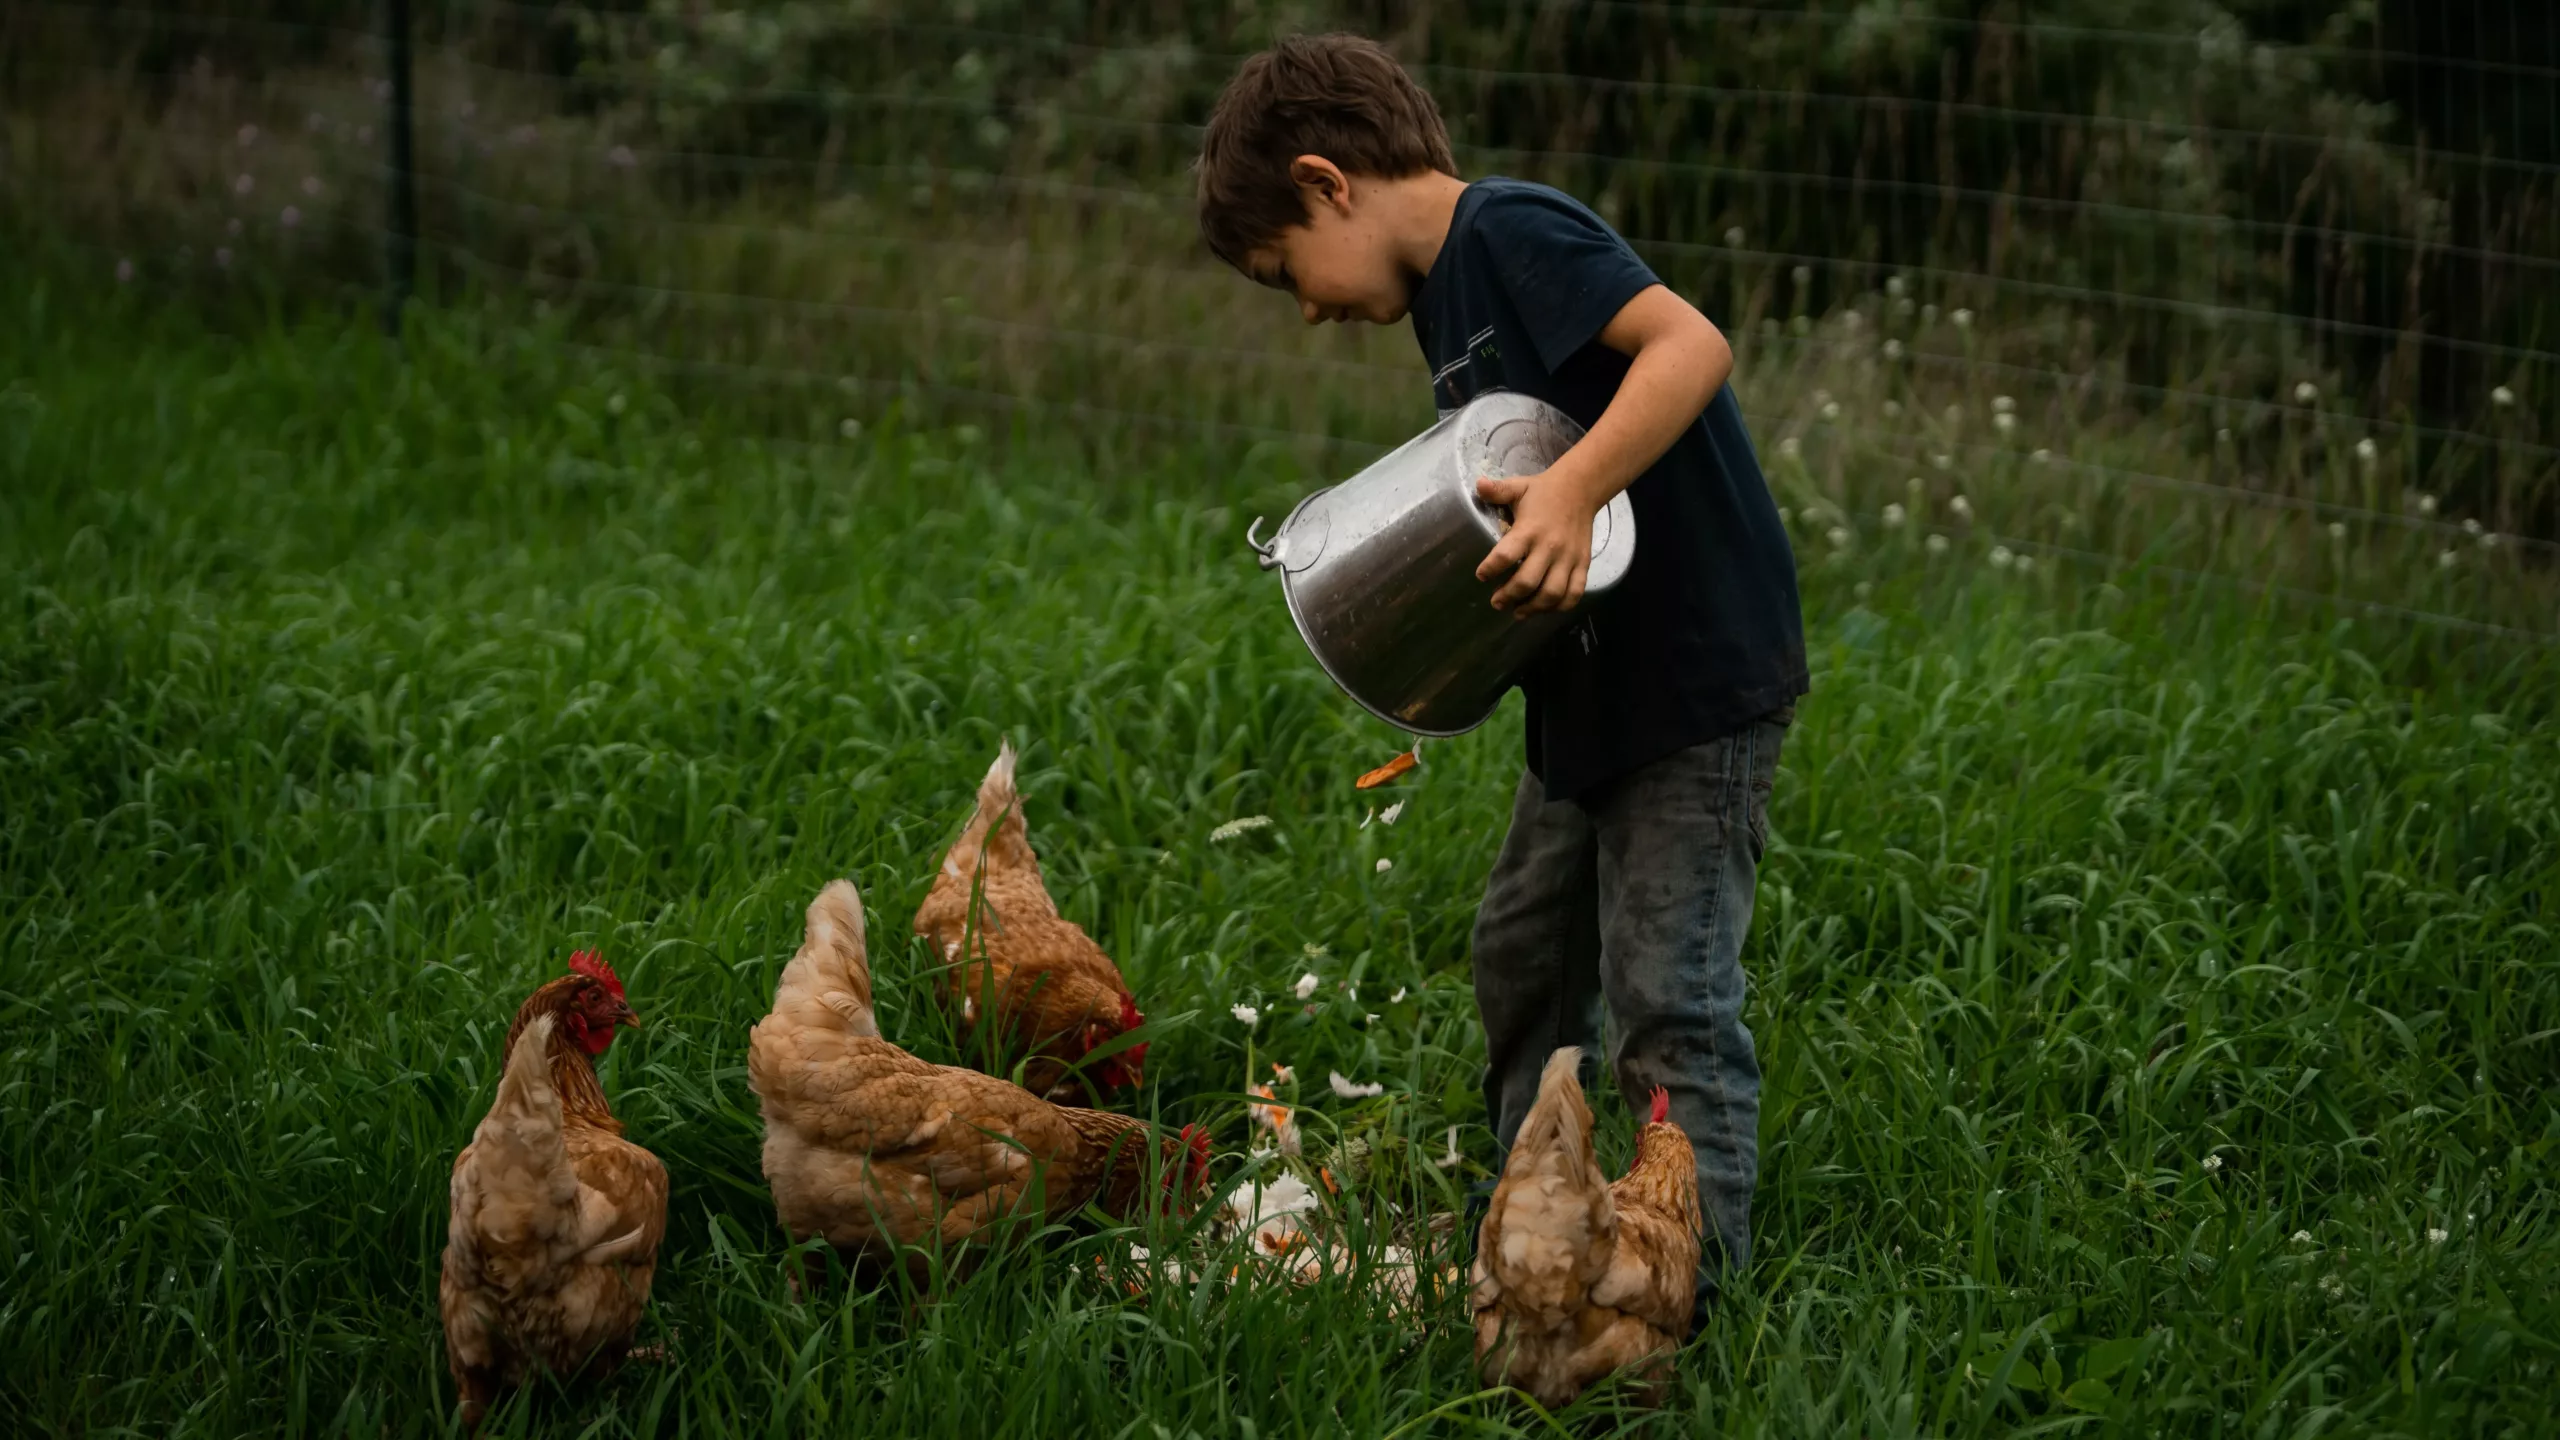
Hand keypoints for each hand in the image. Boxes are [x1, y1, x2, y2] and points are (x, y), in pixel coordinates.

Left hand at [1475, 470, 1598, 614]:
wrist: (1581, 489)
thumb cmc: (1544, 491)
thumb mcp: (1519, 487)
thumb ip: (1497, 490)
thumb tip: (1478, 484)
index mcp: (1530, 529)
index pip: (1506, 555)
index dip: (1490, 569)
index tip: (1482, 576)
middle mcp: (1550, 547)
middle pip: (1528, 581)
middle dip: (1508, 596)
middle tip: (1496, 602)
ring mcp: (1568, 558)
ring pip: (1552, 593)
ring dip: (1533, 607)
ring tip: (1518, 612)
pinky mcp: (1583, 564)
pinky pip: (1574, 593)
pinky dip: (1560, 606)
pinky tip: (1545, 608)